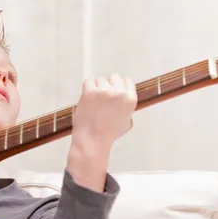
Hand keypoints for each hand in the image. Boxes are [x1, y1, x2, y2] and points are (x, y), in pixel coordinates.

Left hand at [67, 73, 136, 191]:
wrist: (92, 141)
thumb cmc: (109, 133)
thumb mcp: (127, 121)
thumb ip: (128, 107)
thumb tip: (127, 97)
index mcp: (131, 99)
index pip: (126, 80)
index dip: (118, 86)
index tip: (112, 94)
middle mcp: (119, 93)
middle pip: (113, 77)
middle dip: (107, 86)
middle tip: (102, 100)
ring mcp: (105, 92)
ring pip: (99, 80)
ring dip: (96, 89)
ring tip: (94, 104)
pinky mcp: (90, 92)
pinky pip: (88, 81)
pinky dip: (86, 89)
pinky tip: (87, 101)